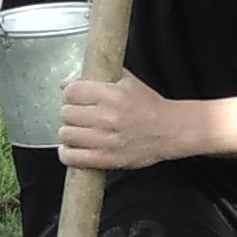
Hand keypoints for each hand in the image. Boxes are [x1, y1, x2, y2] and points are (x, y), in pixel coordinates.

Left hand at [55, 68, 186, 171]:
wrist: (171, 130)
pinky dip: (67, 154)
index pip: (71, 91)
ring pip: (67, 134)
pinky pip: (74, 157)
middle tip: (78, 116)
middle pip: (66, 113)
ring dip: (68, 133)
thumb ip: (98, 77)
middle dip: (70, 114)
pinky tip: (71, 149)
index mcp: (113, 94)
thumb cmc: (148, 106)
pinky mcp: (108, 159)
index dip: (69, 94)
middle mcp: (109, 117)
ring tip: (77, 132)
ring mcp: (108, 140)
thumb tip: (65, 83)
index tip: (74, 99)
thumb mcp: (127, 81)